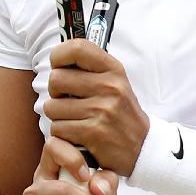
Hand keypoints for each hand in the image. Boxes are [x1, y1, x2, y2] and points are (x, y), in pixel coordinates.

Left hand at [45, 38, 148, 175]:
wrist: (142, 147)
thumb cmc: (121, 113)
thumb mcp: (115, 83)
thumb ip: (90, 69)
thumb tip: (58, 59)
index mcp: (113, 69)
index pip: (77, 48)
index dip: (59, 55)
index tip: (58, 67)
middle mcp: (109, 86)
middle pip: (56, 79)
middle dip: (55, 93)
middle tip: (67, 100)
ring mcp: (102, 109)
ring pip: (52, 107)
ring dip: (58, 117)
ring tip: (75, 119)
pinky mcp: (93, 132)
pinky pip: (57, 129)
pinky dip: (62, 134)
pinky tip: (77, 134)